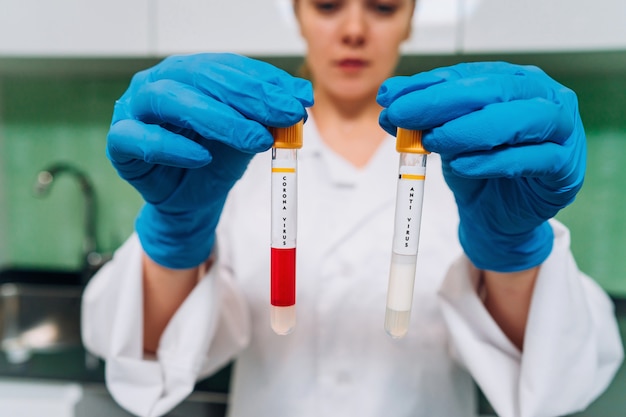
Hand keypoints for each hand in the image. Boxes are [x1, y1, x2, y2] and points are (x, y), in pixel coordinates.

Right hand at [107, 53, 312, 268]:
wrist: (190, 200)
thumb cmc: (215, 161)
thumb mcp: (249, 137)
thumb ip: (267, 117)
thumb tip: (300, 99)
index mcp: (191, 72)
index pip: (230, 67)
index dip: (267, 82)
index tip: (301, 100)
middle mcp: (161, 81)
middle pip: (203, 77)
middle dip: (250, 97)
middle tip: (286, 116)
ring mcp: (135, 108)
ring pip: (170, 100)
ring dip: (218, 118)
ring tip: (256, 139)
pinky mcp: (121, 141)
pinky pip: (141, 139)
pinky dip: (173, 146)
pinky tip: (202, 157)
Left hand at [377, 62, 585, 271]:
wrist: (498, 217)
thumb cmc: (477, 170)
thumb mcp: (445, 139)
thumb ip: (422, 117)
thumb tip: (389, 98)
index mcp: (513, 81)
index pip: (468, 76)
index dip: (427, 85)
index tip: (390, 98)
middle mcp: (543, 97)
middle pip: (493, 90)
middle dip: (441, 101)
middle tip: (402, 113)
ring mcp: (561, 130)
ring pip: (520, 119)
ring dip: (470, 128)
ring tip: (432, 141)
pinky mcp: (566, 168)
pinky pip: (533, 160)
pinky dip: (494, 162)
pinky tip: (462, 165)